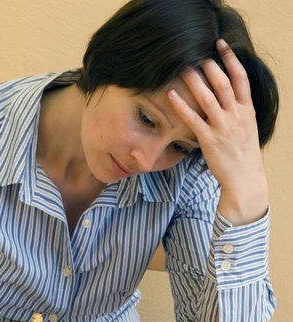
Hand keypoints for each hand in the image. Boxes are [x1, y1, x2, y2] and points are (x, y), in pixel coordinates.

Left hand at [168, 39, 267, 221]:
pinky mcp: (209, 140)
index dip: (231, 59)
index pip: (241, 78)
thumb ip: (239, 111)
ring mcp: (223, 127)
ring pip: (208, 97)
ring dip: (194, 80)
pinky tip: (171, 95)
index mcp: (247, 110)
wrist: (244, 178)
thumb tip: (227, 97)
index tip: (221, 44)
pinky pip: (193, 119)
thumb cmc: (243, 154)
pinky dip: (181, 106)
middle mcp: (236, 115)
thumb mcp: (248, 128)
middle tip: (196, 51)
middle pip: (223, 83)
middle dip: (210, 65)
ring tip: (182, 66)